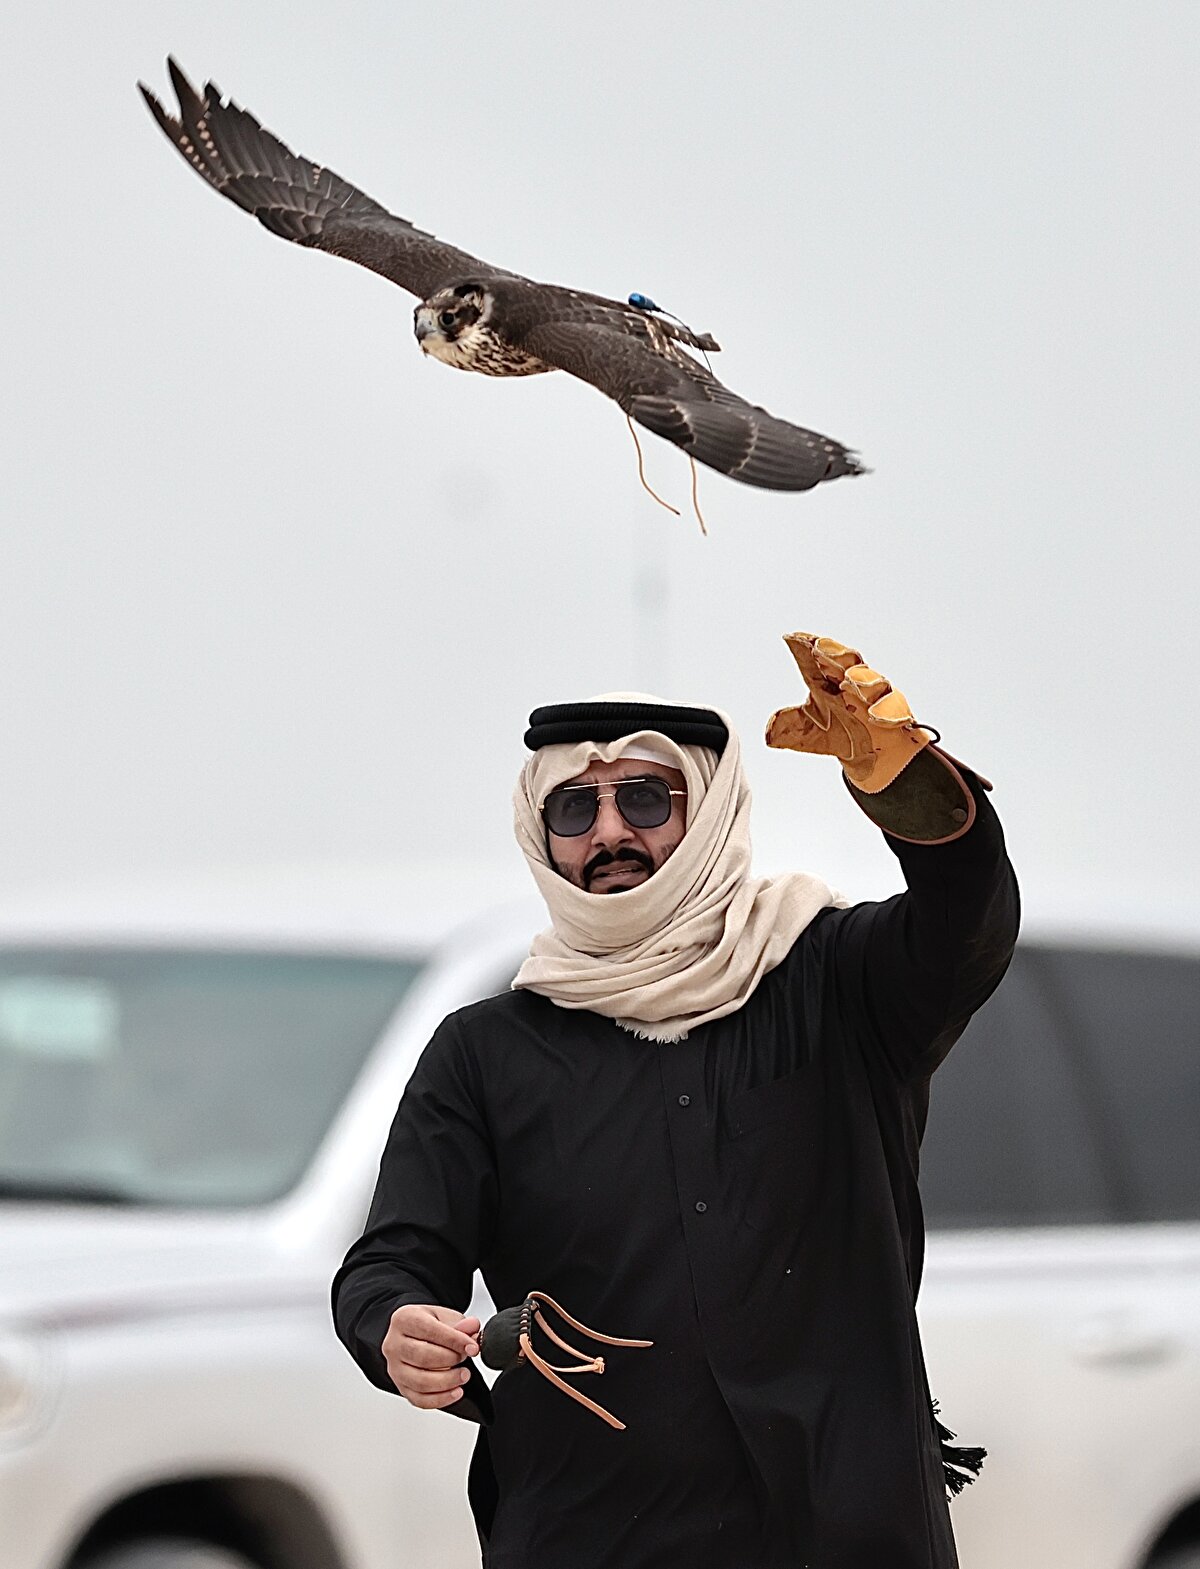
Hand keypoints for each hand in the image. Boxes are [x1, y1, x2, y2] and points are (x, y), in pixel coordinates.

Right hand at [382, 1303, 480, 1410]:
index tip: (472, 1347)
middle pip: (423, 1357)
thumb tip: (472, 1328)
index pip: (429, 1331)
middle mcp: (394, 1344)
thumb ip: (460, 1324)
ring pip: (420, 1382)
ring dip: (447, 1381)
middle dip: (450, 1360)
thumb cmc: (427, 1324)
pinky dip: (440, 1399)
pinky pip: (419, 1400)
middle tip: (466, 1358)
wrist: (412, 1334)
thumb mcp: (444, 1316)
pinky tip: (455, 1392)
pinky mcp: (401, 1387)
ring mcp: (395, 1368)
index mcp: (404, 1320)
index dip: (454, 1340)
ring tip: (463, 1375)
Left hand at [765, 632, 929, 793]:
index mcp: (827, 680)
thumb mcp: (808, 733)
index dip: (804, 646)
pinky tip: (876, 717)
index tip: (791, 637)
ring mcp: (876, 695)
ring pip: (873, 681)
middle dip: (834, 653)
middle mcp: (852, 681)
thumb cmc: (839, 732)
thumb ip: (788, 729)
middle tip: (820, 648)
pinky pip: (894, 709)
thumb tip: (769, 733)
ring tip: (850, 680)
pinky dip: (887, 711)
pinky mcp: (894, 712)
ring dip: (862, 679)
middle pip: (845, 660)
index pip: (814, 659)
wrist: (870, 755)